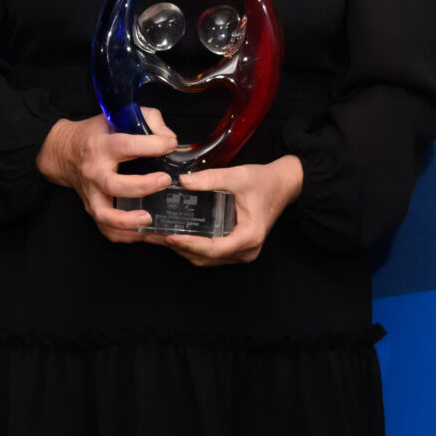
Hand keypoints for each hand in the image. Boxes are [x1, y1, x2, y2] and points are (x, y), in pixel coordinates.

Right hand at [36, 109, 178, 242]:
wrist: (64, 152)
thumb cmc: (96, 135)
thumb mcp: (119, 118)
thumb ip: (149, 121)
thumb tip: (170, 139)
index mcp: (101, 146)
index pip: (127, 145)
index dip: (152, 145)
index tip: (169, 145)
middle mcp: (94, 171)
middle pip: (114, 184)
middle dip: (142, 185)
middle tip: (165, 181)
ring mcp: (91, 194)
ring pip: (105, 214)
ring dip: (127, 221)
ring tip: (149, 218)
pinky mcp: (92, 208)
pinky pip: (106, 229)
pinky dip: (125, 235)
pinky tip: (144, 233)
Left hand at [158, 153, 303, 265]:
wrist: (282, 186)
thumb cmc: (264, 182)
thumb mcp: (238, 176)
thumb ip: (210, 178)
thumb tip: (182, 182)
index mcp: (249, 236)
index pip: (214, 248)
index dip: (189, 244)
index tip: (169, 236)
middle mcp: (246, 251)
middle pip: (206, 257)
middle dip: (178, 247)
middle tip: (153, 236)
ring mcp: (241, 253)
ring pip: (205, 259)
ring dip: (182, 249)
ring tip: (157, 237)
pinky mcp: (236, 249)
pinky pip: (210, 255)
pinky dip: (191, 248)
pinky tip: (174, 236)